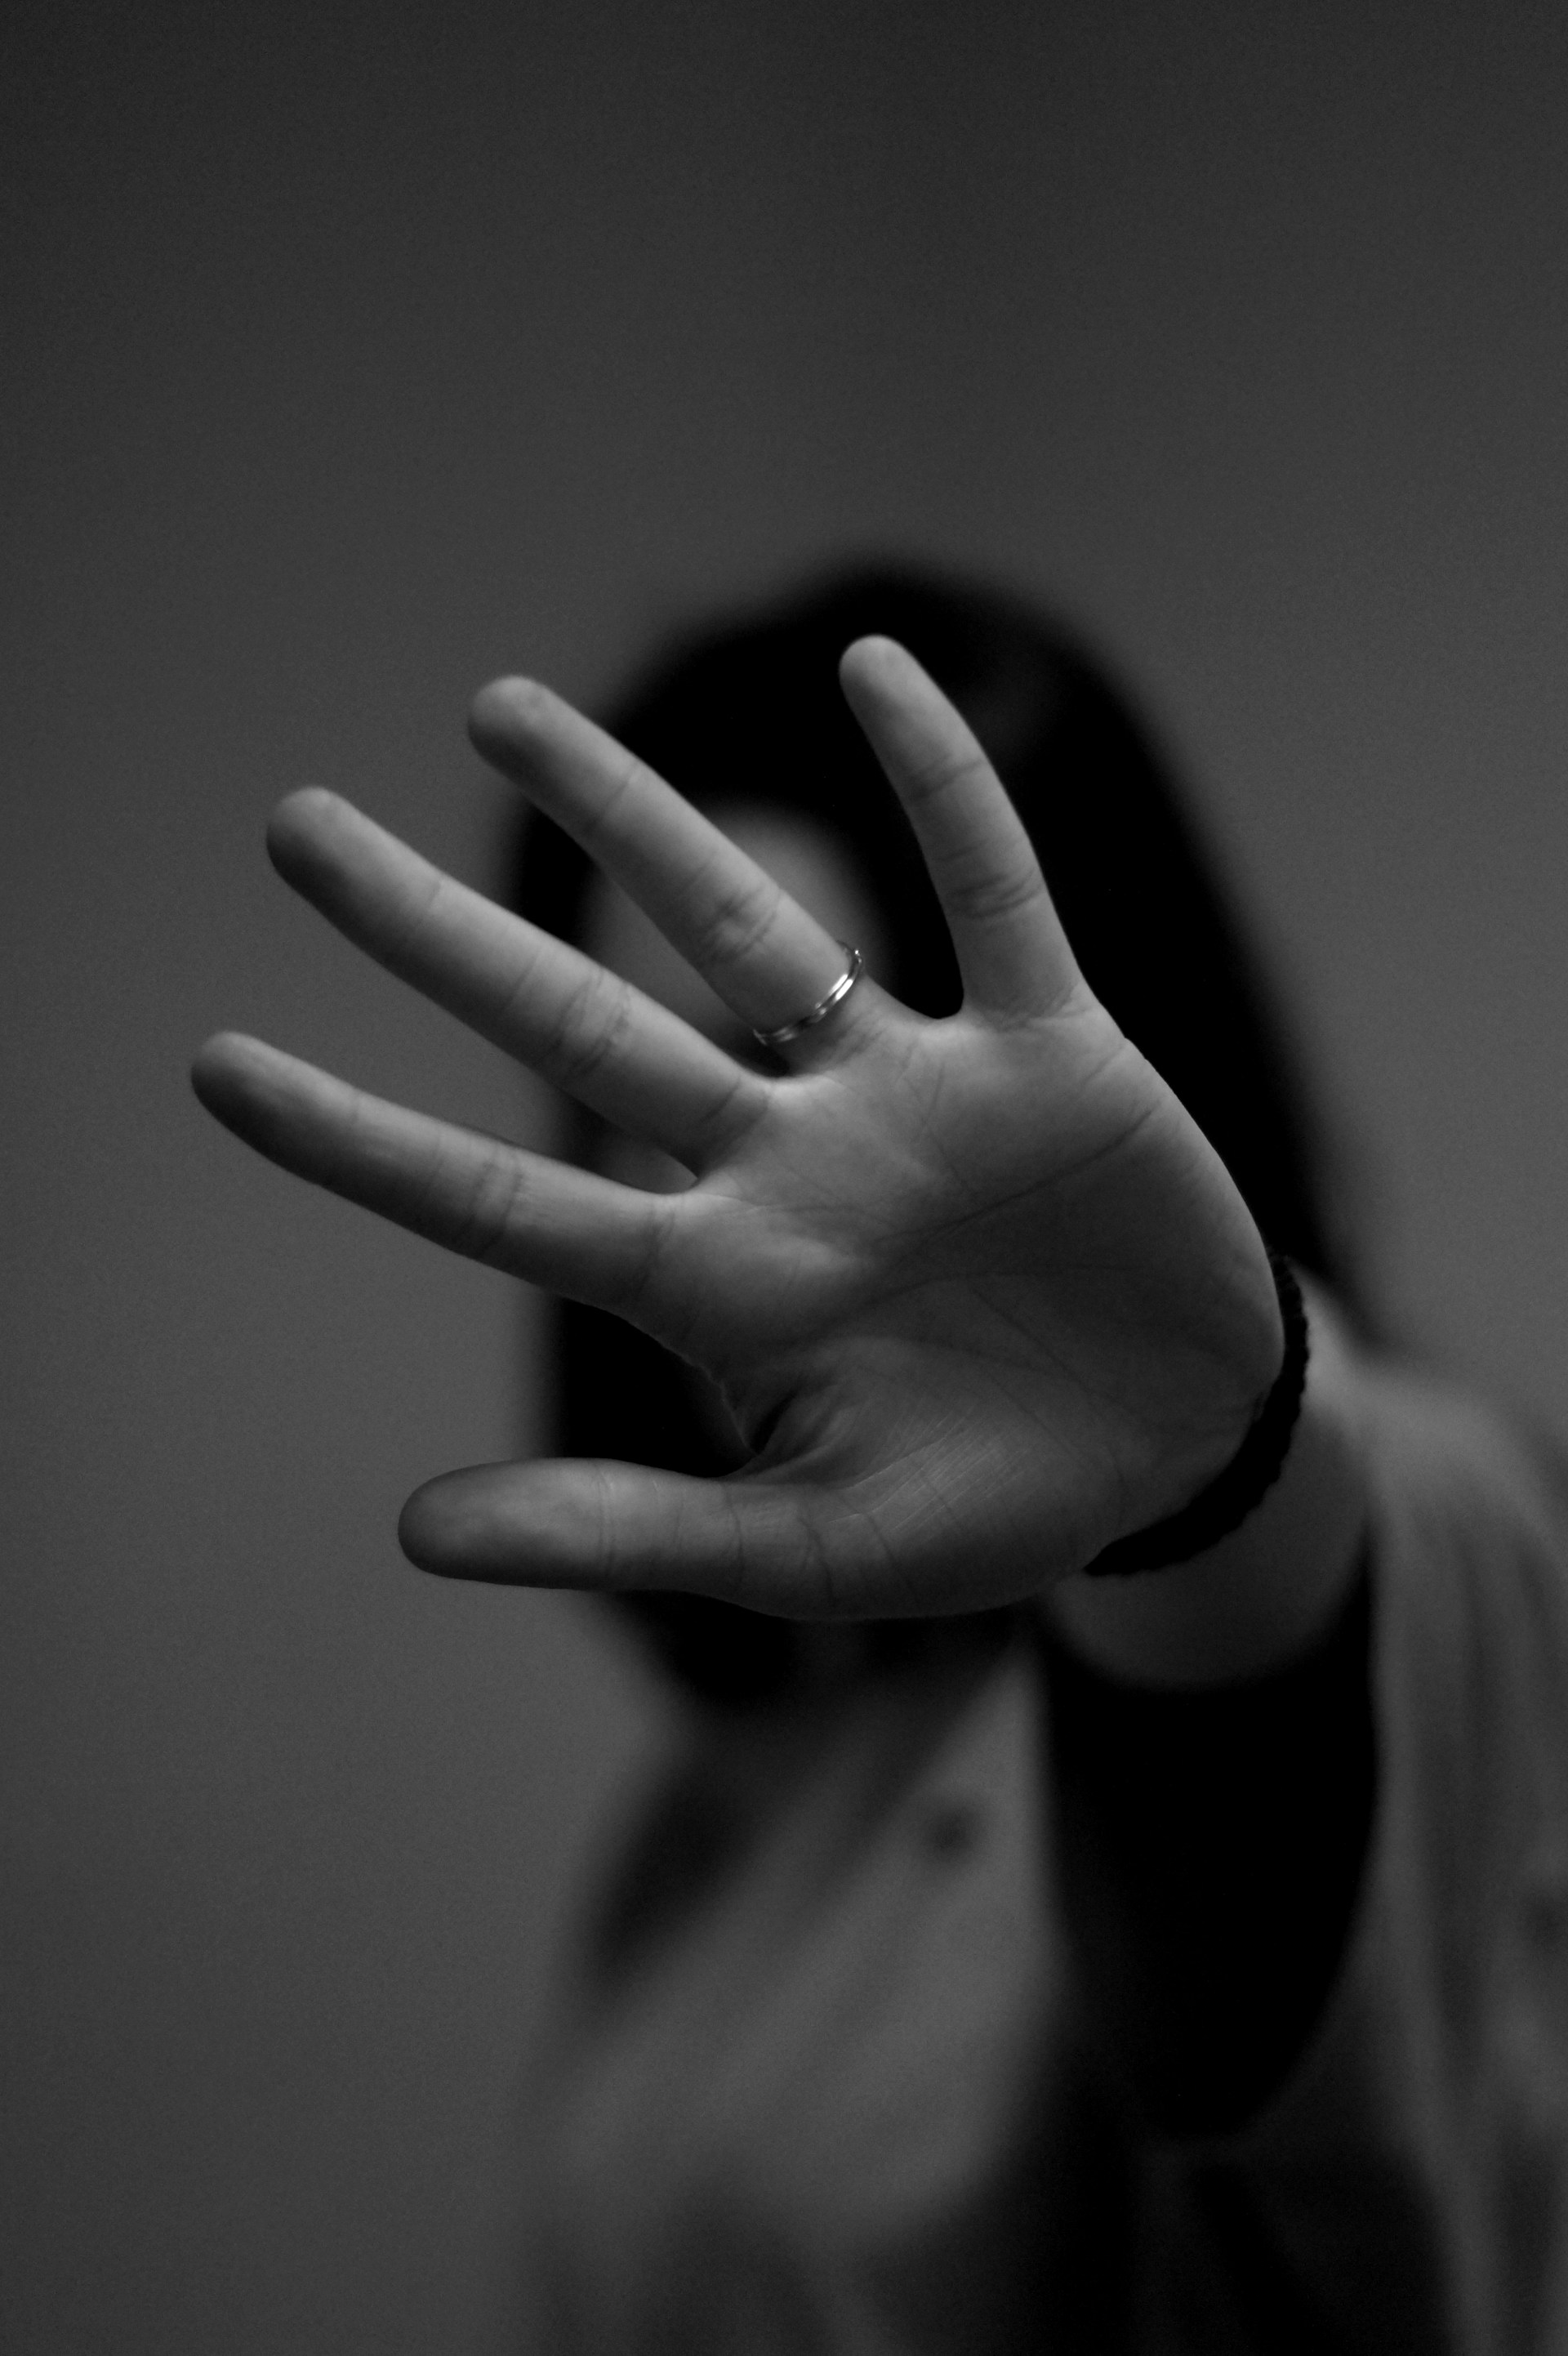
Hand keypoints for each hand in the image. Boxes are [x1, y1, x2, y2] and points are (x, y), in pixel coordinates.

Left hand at [192, 639, 1281, 1617]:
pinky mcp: (1052, 1050)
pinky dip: (945, 787)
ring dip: (632, 820)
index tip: (218, 1071)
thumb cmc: (990, 1509)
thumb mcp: (811, 1552)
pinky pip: (992, 893)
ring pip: (750, 929)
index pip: (507, 1200)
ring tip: (496, 711)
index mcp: (725, 1287)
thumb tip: (411, 1535)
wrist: (1178, 1453)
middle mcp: (789, 1165)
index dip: (366, 1142)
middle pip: (585, 1024)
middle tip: (291, 831)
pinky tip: (872, 667)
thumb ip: (630, 1530)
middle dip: (441, 937)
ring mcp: (913, 1096)